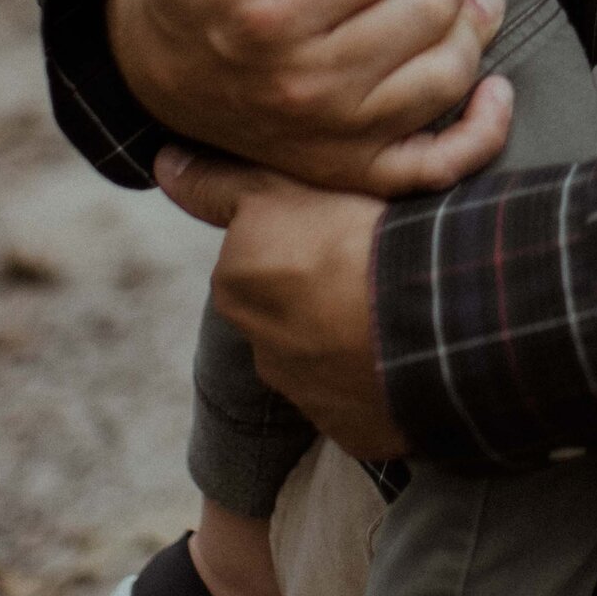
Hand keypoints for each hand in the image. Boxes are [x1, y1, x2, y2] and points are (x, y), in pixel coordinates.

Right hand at [105, 0, 513, 195]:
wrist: (154, 67)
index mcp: (275, 4)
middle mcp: (307, 78)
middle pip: (430, 6)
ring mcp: (331, 133)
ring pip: (446, 73)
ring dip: (475, 24)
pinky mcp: (347, 169)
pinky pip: (437, 164)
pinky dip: (483, 129)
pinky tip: (496, 87)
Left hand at [154, 149, 403, 460]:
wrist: (433, 314)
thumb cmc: (358, 236)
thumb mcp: (283, 188)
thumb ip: (221, 182)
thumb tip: (164, 163)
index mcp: (239, 287)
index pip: (257, 259)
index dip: (301, 238)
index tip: (340, 227)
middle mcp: (261, 348)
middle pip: (288, 312)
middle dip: (319, 295)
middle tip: (370, 266)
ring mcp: (308, 396)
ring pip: (324, 358)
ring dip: (349, 338)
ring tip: (398, 309)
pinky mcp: (353, 432)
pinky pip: (364, 401)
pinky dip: (379, 379)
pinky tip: (409, 349)